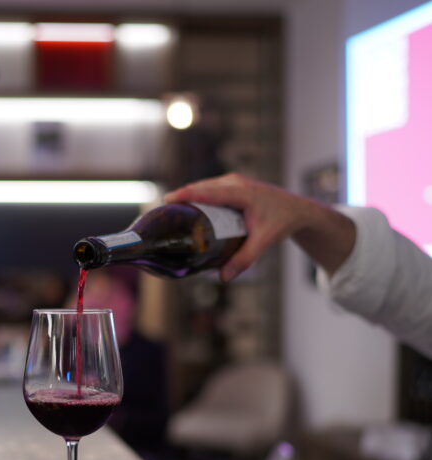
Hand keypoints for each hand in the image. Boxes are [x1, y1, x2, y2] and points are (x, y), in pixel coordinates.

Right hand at [165, 173, 355, 280]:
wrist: (297, 209)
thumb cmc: (281, 222)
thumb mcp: (264, 242)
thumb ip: (244, 259)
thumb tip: (222, 278)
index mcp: (241, 193)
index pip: (207, 192)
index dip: (185, 194)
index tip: (167, 201)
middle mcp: (235, 183)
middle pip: (200, 187)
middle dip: (181, 198)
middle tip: (161, 214)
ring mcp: (233, 182)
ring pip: (203, 187)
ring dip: (188, 197)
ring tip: (169, 213)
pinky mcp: (232, 185)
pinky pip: (209, 190)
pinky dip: (197, 198)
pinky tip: (186, 210)